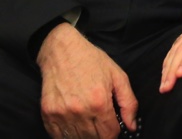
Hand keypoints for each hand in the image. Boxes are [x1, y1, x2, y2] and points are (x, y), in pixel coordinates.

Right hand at [36, 22, 136, 138]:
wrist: (62, 50)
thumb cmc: (91, 61)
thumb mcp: (118, 76)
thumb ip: (129, 103)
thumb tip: (132, 126)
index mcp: (99, 102)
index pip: (109, 134)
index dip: (115, 133)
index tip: (114, 128)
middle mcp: (79, 111)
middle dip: (101, 136)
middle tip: (102, 126)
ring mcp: (62, 114)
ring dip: (86, 137)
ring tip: (90, 126)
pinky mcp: (48, 114)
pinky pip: (59, 136)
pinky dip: (68, 136)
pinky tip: (75, 126)